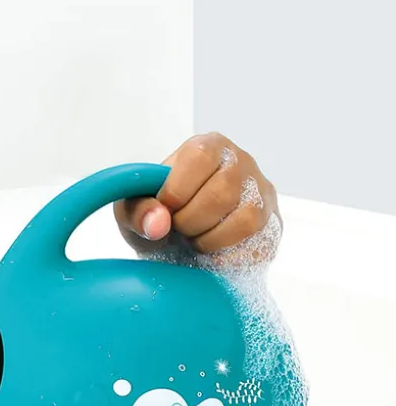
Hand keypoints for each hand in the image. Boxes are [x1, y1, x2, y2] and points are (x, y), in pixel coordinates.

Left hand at [113, 132, 280, 264]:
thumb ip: (136, 211)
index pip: (199, 156)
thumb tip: (158, 224)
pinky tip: (211, 254)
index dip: (176, 192)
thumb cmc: (158, 220)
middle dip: (190, 222)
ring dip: (210, 240)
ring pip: (246, 218)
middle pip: (222, 191)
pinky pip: (258, 244)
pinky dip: (227, 257)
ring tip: (194, 242)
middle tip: (178, 231)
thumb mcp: (133, 213)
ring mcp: (262, 193)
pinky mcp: (272, 224)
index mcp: (207, 147)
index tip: (164, 212)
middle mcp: (241, 163)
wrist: (179, 247)